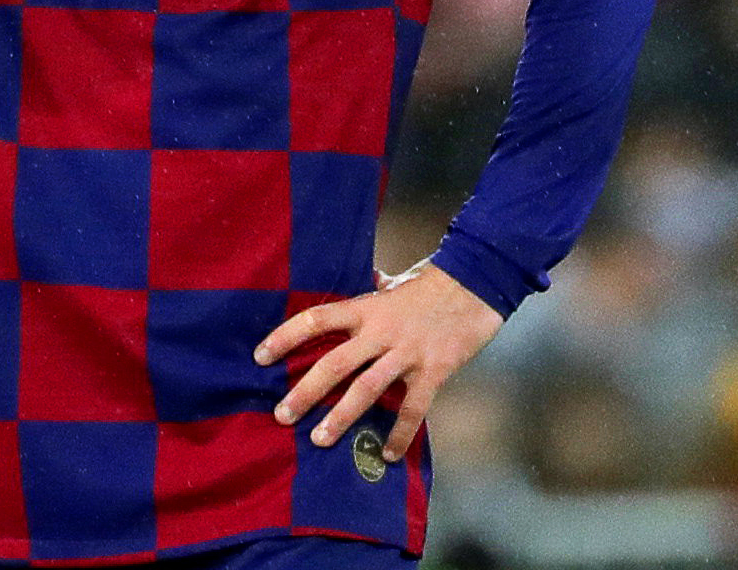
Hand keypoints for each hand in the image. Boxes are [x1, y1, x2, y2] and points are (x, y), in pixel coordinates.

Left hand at [256, 258, 503, 461]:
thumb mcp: (394, 283)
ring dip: (341, 417)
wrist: (477, 283)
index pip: (316, 319)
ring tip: (319, 439)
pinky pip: (413, 409)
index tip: (260, 356)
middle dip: (305, 391)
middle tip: (282, 414)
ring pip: (366, 390)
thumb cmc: (432, 283)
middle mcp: (381, 331)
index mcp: (367, 307)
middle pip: (334, 364)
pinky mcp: (433, 371)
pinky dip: (400, 434)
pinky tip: (389, 455)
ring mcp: (406, 353)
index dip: (285, 336)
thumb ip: (374, 291)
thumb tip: (362, 287)